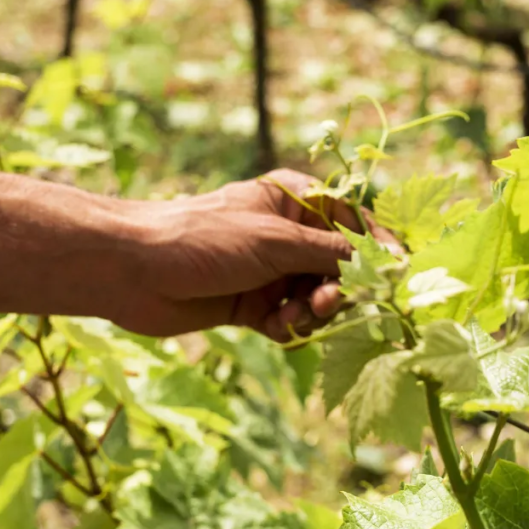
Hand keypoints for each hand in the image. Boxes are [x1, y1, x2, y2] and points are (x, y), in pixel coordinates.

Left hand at [118, 169, 394, 339]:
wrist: (133, 270)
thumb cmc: (203, 238)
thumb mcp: (276, 241)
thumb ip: (332, 255)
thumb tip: (383, 264)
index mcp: (295, 201)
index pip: (353, 221)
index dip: (377, 246)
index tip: (395, 272)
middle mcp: (288, 235)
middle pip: (340, 266)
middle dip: (339, 288)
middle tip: (328, 301)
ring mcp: (270, 271)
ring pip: (317, 297)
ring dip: (313, 311)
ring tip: (296, 314)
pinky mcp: (253, 304)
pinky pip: (290, 320)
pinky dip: (288, 326)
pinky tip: (273, 327)